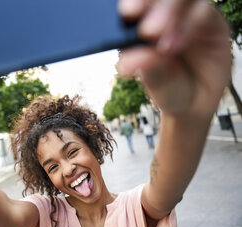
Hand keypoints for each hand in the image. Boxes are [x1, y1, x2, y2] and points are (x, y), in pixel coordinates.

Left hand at [116, 0, 230, 117]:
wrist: (194, 105)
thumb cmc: (167, 87)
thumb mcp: (153, 81)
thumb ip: (144, 67)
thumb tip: (126, 61)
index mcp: (142, 22)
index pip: (138, 3)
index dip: (134, 2)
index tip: (128, 12)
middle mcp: (166, 15)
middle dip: (152, 4)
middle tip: (146, 29)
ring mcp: (189, 16)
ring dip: (170, 11)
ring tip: (155, 34)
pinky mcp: (211, 23)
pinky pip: (203, 13)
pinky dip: (189, 25)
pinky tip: (175, 45)